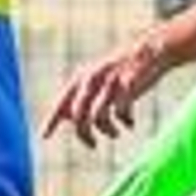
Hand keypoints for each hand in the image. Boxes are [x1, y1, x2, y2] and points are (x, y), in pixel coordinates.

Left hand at [43, 29, 171, 148]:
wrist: (152, 50)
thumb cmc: (121, 69)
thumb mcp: (97, 78)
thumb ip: (82, 96)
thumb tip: (68, 119)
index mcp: (81, 77)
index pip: (61, 103)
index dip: (51, 121)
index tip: (43, 137)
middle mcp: (91, 79)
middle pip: (78, 116)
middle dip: (84, 135)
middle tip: (92, 145)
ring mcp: (109, 82)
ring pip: (98, 117)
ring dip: (107, 131)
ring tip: (115, 134)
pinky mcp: (127, 86)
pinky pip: (120, 113)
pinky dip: (125, 122)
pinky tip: (130, 124)